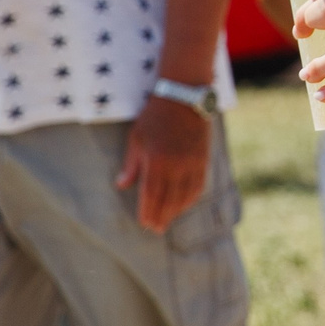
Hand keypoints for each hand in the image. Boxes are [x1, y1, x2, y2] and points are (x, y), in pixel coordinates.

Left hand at [116, 93, 212, 230]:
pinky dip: (191, 198)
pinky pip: (199, 185)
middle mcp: (177, 165)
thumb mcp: (137, 137)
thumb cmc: (155, 115)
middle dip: (162, 216)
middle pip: (169, 199)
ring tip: (168, 220)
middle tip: (156, 229)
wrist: (184, 96)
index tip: (144, 223)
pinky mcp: (203, 159)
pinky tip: (184, 204)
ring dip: (176, 211)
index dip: (148, 211)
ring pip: (186, 195)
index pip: (152, 194)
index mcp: (157, 160)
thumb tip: (121, 185)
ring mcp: (192, 163)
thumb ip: (131, 164)